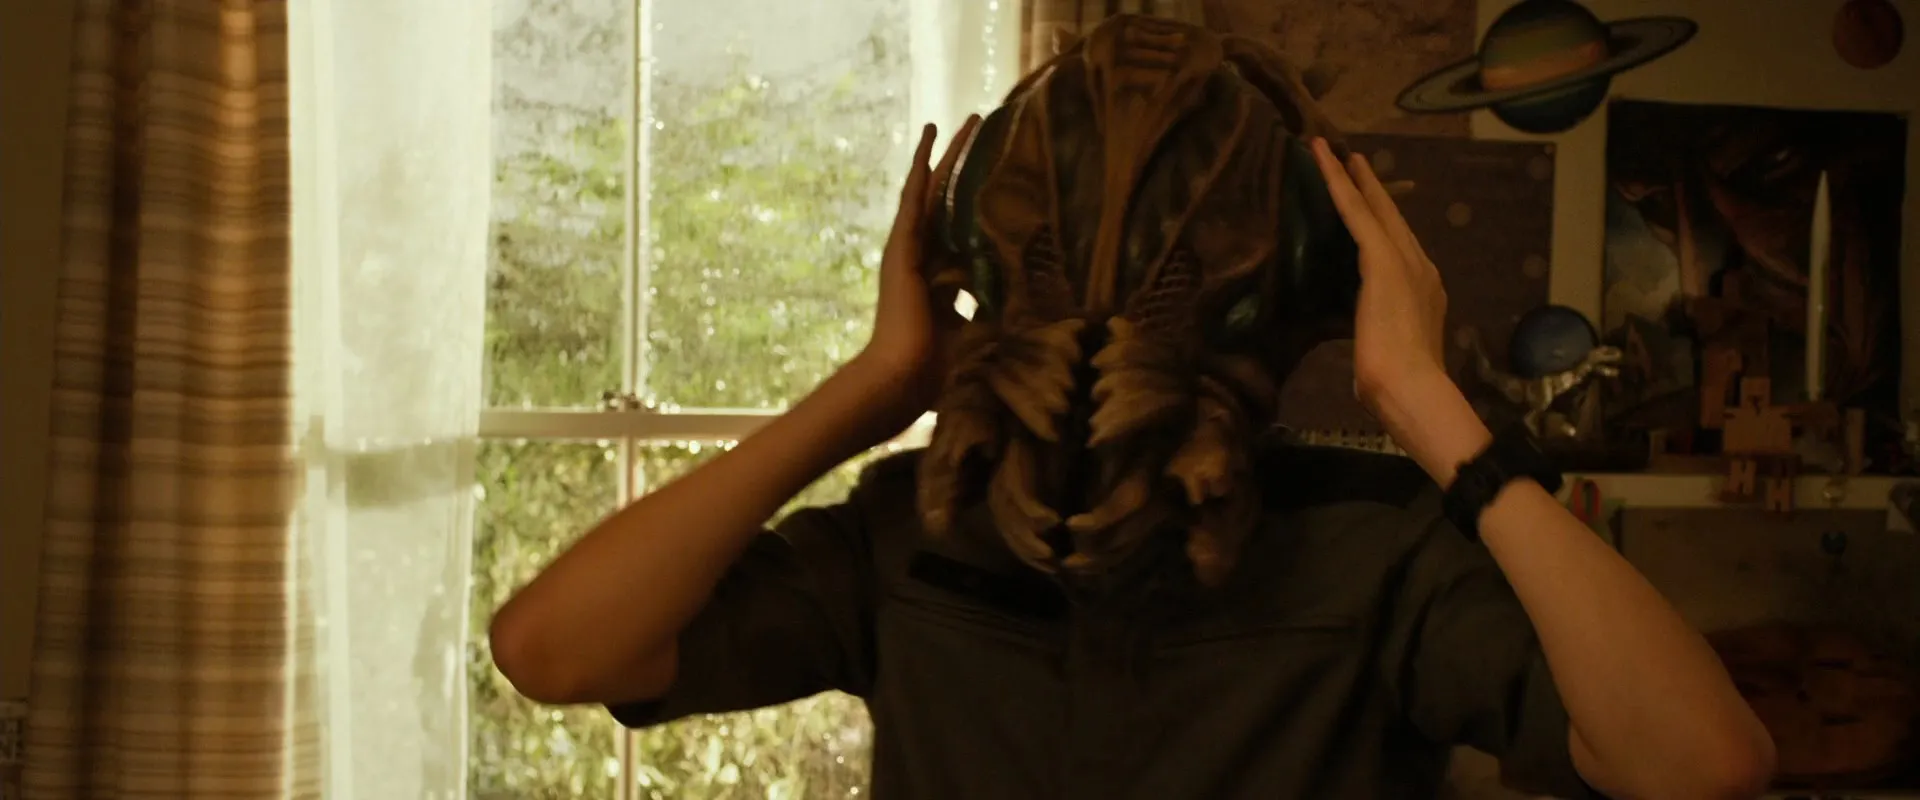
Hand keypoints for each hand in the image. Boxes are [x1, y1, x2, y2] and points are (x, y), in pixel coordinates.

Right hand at [843, 115, 981, 436]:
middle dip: (968, 170)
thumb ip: (1004, 313)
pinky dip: (923, 163)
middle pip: (950, 204)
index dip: (984, 206)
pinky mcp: (902, 246)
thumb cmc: (940, 370)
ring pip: (934, 191)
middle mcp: (925, 261)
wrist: (902, 381)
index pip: (967, 234)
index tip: (1006, 183)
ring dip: (948, 155)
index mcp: (943, 282)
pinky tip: (933, 133)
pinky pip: (915, 196)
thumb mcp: (985, 332)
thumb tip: (1046, 305)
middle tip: (987, 133)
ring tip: (964, 122)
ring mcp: (910, 251)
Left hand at [1309, 137, 1489, 478]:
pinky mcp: (1382, 260)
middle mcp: (1420, 268)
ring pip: (1373, 209)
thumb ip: (1378, 340)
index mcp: (1423, 291)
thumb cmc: (1398, 387)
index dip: (1384, 222)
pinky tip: (1323, 161)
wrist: (1414, 389)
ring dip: (1351, 179)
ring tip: (1334, 154)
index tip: (1372, 203)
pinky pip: (1355, 213)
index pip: (1398, 248)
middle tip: (1354, 161)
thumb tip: (1367, 354)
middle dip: (1372, 189)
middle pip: (1391, 219)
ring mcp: (1404, 261)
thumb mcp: (1385, 354)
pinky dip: (1338, 184)